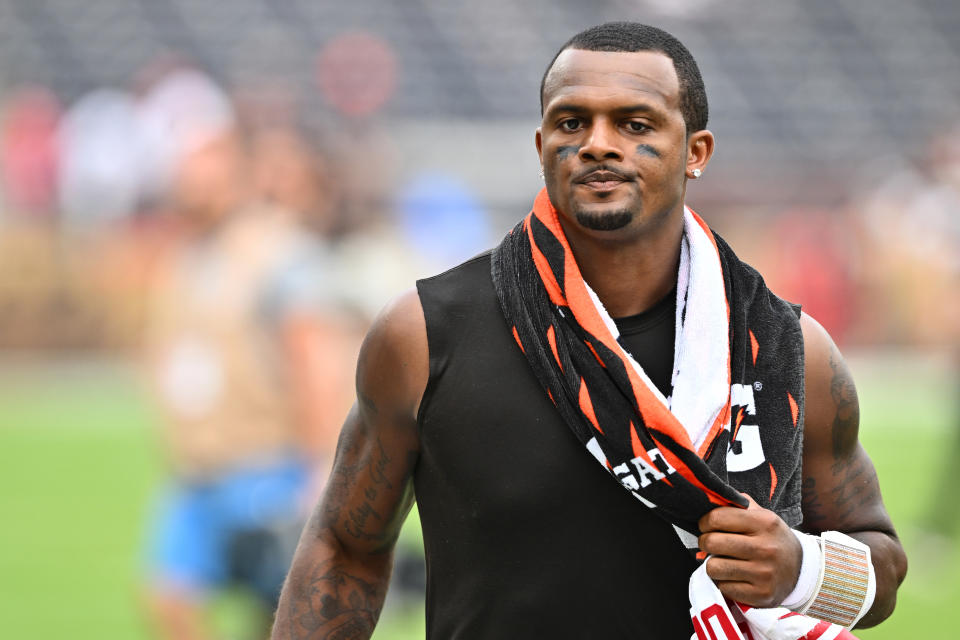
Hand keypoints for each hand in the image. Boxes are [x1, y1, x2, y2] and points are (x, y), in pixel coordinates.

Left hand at [697, 493, 801, 607]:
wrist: (801, 570)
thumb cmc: (771, 538)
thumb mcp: (761, 515)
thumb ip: (737, 504)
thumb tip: (709, 496)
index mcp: (764, 522)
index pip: (717, 518)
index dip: (705, 522)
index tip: (707, 526)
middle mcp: (765, 547)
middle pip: (711, 542)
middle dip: (705, 542)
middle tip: (712, 544)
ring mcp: (764, 573)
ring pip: (713, 568)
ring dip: (714, 565)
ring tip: (724, 561)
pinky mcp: (761, 594)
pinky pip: (724, 588)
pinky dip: (725, 583)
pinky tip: (736, 577)